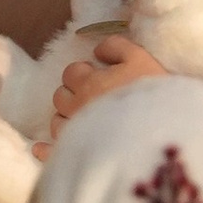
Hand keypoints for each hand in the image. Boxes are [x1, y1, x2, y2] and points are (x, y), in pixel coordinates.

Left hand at [42, 29, 167, 145]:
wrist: (162, 133)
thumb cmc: (153, 96)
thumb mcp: (141, 58)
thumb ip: (116, 47)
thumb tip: (97, 50)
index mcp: (88, 83)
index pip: (71, 73)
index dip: (83, 73)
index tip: (97, 77)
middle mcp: (76, 108)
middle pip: (60, 97)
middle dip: (73, 94)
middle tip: (92, 97)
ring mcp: (75, 134)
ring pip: (57, 123)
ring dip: (66, 118)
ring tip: (83, 120)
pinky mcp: (77, 155)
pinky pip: (52, 153)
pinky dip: (44, 150)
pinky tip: (39, 147)